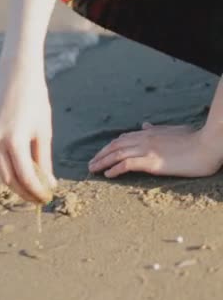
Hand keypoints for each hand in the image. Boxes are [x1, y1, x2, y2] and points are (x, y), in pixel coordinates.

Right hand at [0, 59, 55, 202]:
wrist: (16, 76)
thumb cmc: (35, 101)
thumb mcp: (43, 131)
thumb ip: (44, 159)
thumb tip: (48, 183)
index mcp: (15, 141)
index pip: (26, 177)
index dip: (37, 192)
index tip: (48, 198)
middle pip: (10, 180)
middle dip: (25, 193)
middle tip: (40, 199)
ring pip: (2, 172)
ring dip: (18, 184)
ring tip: (34, 188)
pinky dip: (11, 170)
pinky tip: (25, 172)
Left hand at [89, 122, 222, 177]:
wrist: (209, 144)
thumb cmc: (195, 138)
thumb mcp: (173, 130)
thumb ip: (157, 129)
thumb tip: (145, 125)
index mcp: (149, 132)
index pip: (122, 139)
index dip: (109, 147)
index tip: (101, 154)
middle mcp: (144, 139)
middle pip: (115, 146)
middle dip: (100, 155)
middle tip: (90, 164)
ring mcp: (147, 150)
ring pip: (117, 154)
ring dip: (102, 162)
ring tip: (92, 169)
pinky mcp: (152, 162)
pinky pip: (127, 165)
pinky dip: (114, 169)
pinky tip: (108, 174)